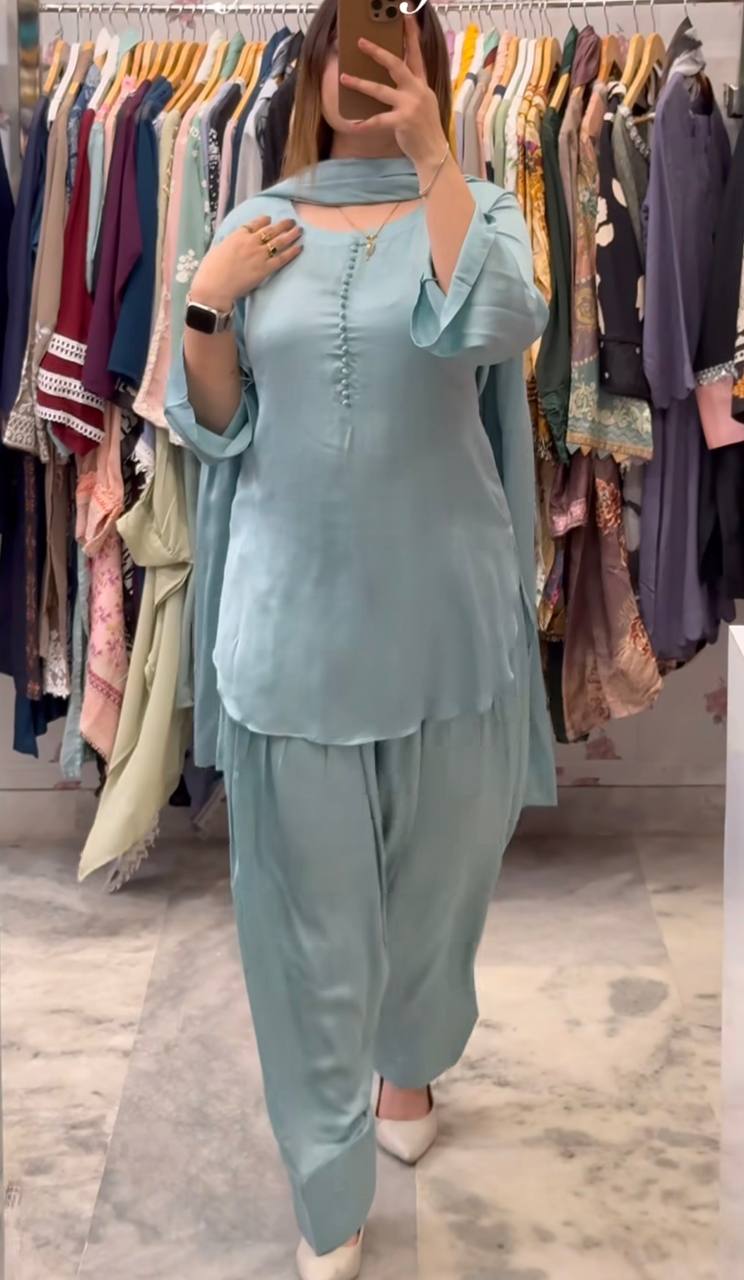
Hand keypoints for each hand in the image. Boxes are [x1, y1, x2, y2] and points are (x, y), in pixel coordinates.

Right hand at [190, 216, 302, 311]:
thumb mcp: (217, 249)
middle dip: (282, 225)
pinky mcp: (265, 269)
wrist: (214, 286)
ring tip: (299, 230)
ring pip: (279, 241)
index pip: (254, 224)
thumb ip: (228, 244)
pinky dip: (292, 252)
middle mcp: (250, 242)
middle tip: (291, 222)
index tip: (269, 219)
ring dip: (291, 234)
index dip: (264, 220)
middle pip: (270, 230)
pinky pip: (282, 258)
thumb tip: (231, 244)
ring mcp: (259, 255)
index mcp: (237, 235)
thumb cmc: (210, 270)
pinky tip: (300, 247)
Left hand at [340, 14, 448, 173]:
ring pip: (381, 89)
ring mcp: (410, 105)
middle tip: (361, 42)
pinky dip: (364, 124)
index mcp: (422, 85)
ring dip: (360, 83)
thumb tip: (390, 80)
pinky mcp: (403, 121)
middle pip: (396, 65)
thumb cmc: (425, 129)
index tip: (406, 16)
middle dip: (377, 52)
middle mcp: (417, 91)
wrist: (434, 153)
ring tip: (344, 77)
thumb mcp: (423, 104)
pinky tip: (353, 124)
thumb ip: (410, 89)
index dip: (411, 34)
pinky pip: (378, 120)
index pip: (416, 54)